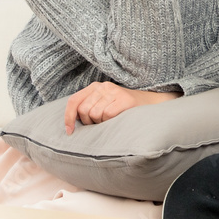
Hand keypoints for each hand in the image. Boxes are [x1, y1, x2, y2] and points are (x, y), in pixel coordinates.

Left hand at [64, 81, 179, 133]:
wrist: (149, 103)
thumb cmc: (122, 109)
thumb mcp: (102, 105)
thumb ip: (88, 108)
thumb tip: (70, 124)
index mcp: (94, 87)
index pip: (74, 101)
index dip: (68, 117)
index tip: (69, 132)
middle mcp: (103, 86)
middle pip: (83, 110)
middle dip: (89, 122)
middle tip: (100, 123)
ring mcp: (114, 91)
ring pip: (95, 114)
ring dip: (101, 122)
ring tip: (111, 120)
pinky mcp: (124, 99)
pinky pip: (107, 115)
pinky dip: (110, 121)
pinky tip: (118, 118)